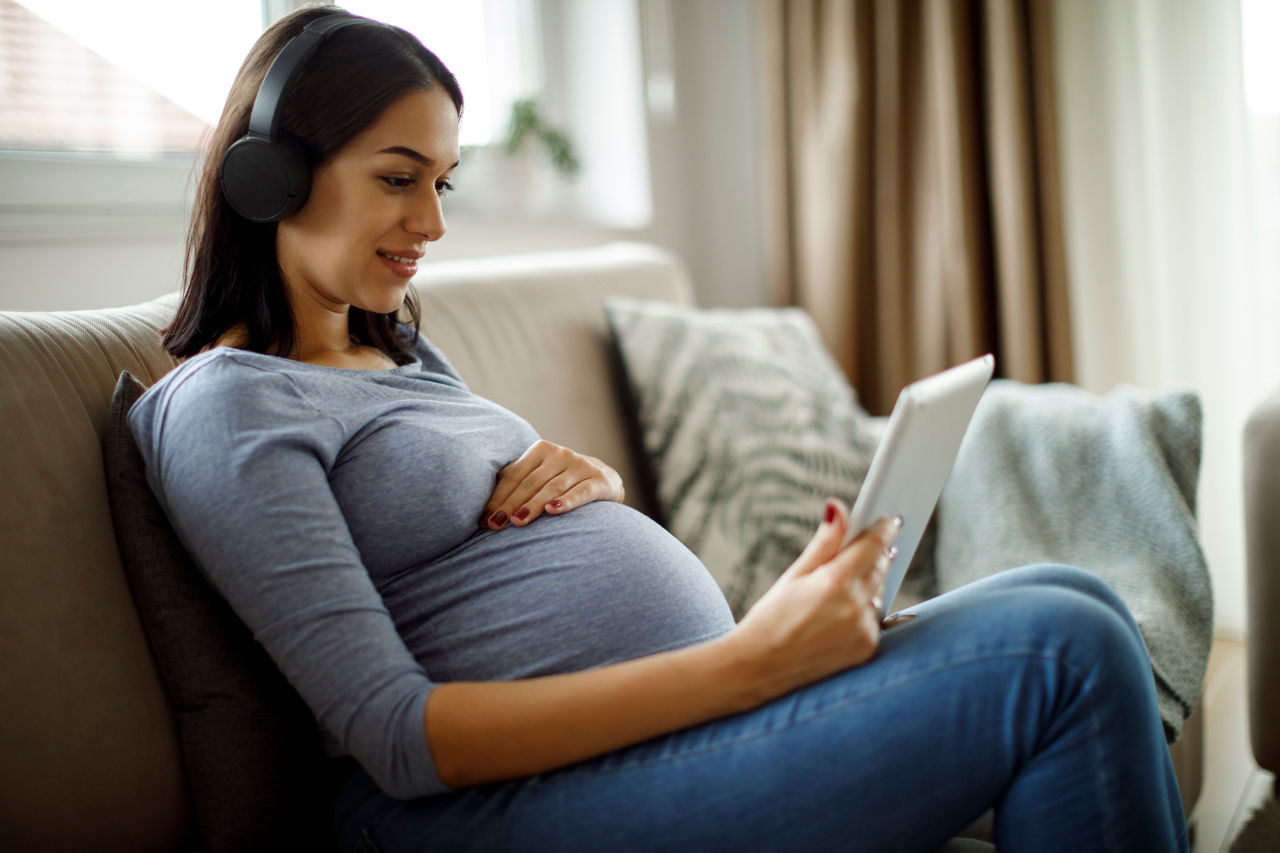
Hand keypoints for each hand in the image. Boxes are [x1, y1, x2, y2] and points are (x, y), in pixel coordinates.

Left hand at [479, 439, 625, 530]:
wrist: (604, 480)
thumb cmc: (561, 481)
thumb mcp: (539, 475)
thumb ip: (515, 483)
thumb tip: (483, 510)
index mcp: (541, 449)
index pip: (514, 475)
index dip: (498, 497)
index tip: (485, 520)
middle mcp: (561, 454)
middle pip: (531, 482)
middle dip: (511, 505)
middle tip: (496, 525)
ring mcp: (581, 466)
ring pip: (552, 488)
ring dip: (533, 505)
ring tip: (518, 521)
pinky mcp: (599, 481)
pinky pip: (581, 493)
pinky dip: (566, 502)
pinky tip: (553, 511)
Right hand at [725, 501, 901, 702]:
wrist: (758, 668)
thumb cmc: (770, 618)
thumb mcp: (794, 575)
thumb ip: (824, 543)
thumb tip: (839, 509)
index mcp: (835, 582)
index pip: (873, 545)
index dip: (883, 529)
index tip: (889, 520)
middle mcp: (854, 606)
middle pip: (879, 567)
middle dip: (874, 555)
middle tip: (863, 549)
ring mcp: (863, 630)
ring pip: (878, 593)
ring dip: (868, 585)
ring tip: (839, 589)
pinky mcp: (866, 649)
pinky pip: (875, 620)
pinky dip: (864, 613)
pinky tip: (839, 616)